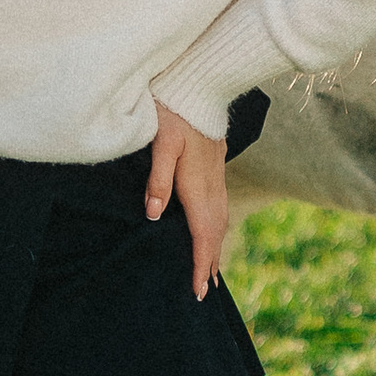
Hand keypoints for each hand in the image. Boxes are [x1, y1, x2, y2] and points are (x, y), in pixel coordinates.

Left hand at [146, 101, 228, 300]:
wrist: (200, 84)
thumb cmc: (174, 111)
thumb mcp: (161, 142)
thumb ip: (158, 179)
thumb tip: (155, 215)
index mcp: (198, 183)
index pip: (202, 233)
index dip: (200, 263)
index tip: (198, 289)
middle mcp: (212, 183)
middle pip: (214, 232)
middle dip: (210, 262)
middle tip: (204, 291)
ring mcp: (217, 174)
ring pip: (220, 219)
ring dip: (215, 247)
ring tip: (211, 270)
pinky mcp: (216, 166)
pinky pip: (220, 206)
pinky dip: (217, 227)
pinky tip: (212, 229)